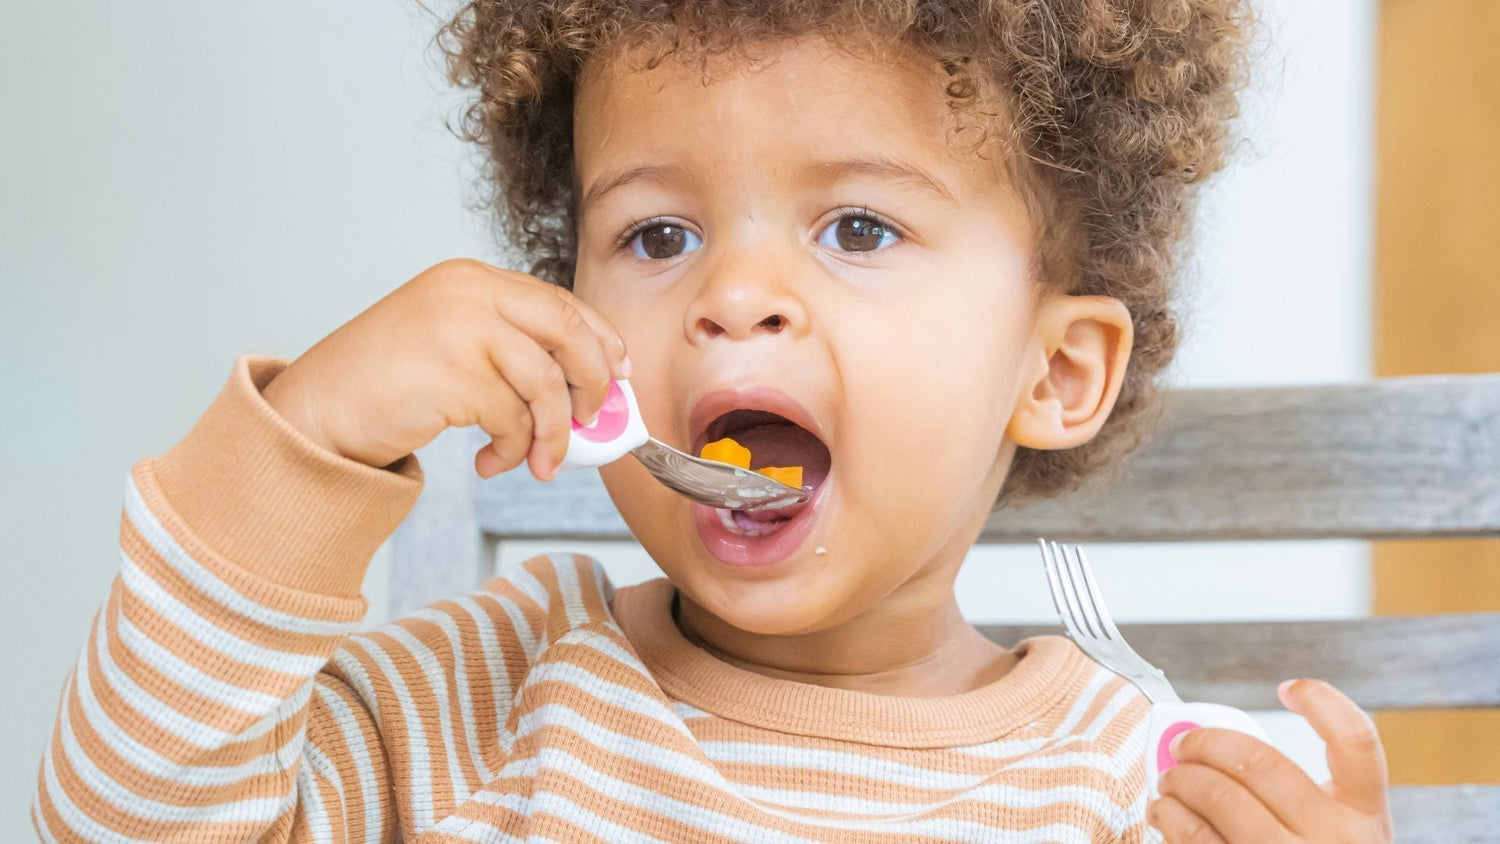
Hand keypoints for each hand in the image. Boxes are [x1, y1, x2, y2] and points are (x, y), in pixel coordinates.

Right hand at [261, 259, 630, 479]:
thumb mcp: (450, 344)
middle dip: (593, 384)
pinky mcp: (452, 373)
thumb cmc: (382, 385)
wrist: (316, 411)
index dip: (599, 339)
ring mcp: (460, 329)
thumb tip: (582, 389)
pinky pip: (513, 419)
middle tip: (592, 422)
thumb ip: (507, 350)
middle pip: (567, 333)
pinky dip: (513, 449)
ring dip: (552, 434)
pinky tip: (491, 462)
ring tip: (538, 463)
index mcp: (472, 279)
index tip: (620, 372)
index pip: (558, 302)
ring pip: (545, 384)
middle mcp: (469, 293)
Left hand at [1146, 678, 1392, 842]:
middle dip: (1204, 744)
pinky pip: (1196, 842)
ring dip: (1177, 781)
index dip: (1325, 704)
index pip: (1358, 743)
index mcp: (1365, 818)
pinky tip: (1163, 817)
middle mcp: (1336, 841)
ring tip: (1167, 784)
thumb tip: (1202, 748)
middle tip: (1181, 747)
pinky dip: (1169, 821)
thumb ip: (1292, 794)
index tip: (1288, 688)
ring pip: (1217, 799)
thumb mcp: (1330, 833)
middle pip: (1257, 762)